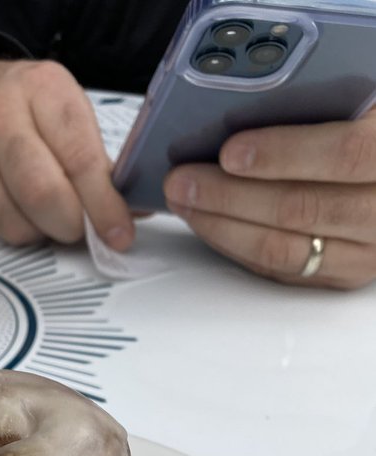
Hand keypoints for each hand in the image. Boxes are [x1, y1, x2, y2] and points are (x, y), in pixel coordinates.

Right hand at [0, 59, 134, 248]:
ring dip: (41, 231)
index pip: (80, 159)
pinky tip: (14, 206)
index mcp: (40, 89)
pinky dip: (14, 229)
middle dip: (71, 225)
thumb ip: (95, 160)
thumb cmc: (21, 108)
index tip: (118, 233)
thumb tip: (132, 212)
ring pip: (17, 223)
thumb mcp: (61, 110)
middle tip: (80, 229)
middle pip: (43, 194)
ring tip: (44, 211)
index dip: (103, 205)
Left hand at [163, 108, 375, 289]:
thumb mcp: (362, 105)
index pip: (344, 154)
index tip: (231, 150)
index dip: (284, 153)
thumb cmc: (368, 132)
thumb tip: (252, 97)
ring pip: (284, 248)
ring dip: (222, 225)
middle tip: (183, 179)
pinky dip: (236, 245)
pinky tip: (207, 222)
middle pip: (301, 209)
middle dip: (231, 195)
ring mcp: (366, 250)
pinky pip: (280, 268)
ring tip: (184, 200)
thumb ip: (327, 100)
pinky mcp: (343, 273)